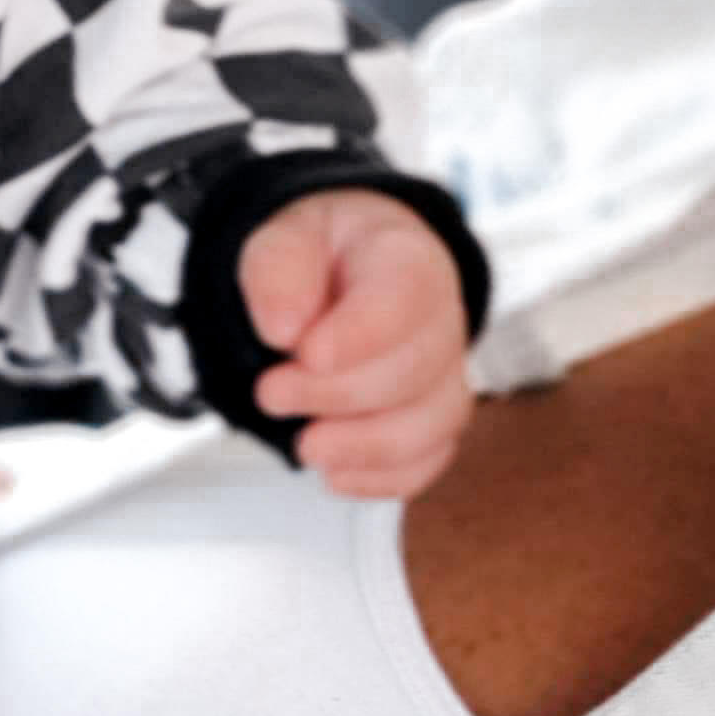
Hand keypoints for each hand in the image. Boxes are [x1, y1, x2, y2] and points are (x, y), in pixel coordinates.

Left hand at [241, 189, 474, 500]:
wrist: (343, 270)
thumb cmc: (320, 256)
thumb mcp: (285, 237)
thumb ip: (279, 270)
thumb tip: (283, 328)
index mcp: (408, 262)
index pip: (406, 299)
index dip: (358, 336)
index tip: (303, 354)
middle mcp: (441, 320)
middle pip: (416, 370)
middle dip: (339, 394)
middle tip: (271, 394)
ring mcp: (444, 374)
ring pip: (433, 424)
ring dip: (364, 447)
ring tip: (305, 445)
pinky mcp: (433, 421)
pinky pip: (429, 460)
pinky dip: (383, 478)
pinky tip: (335, 474)